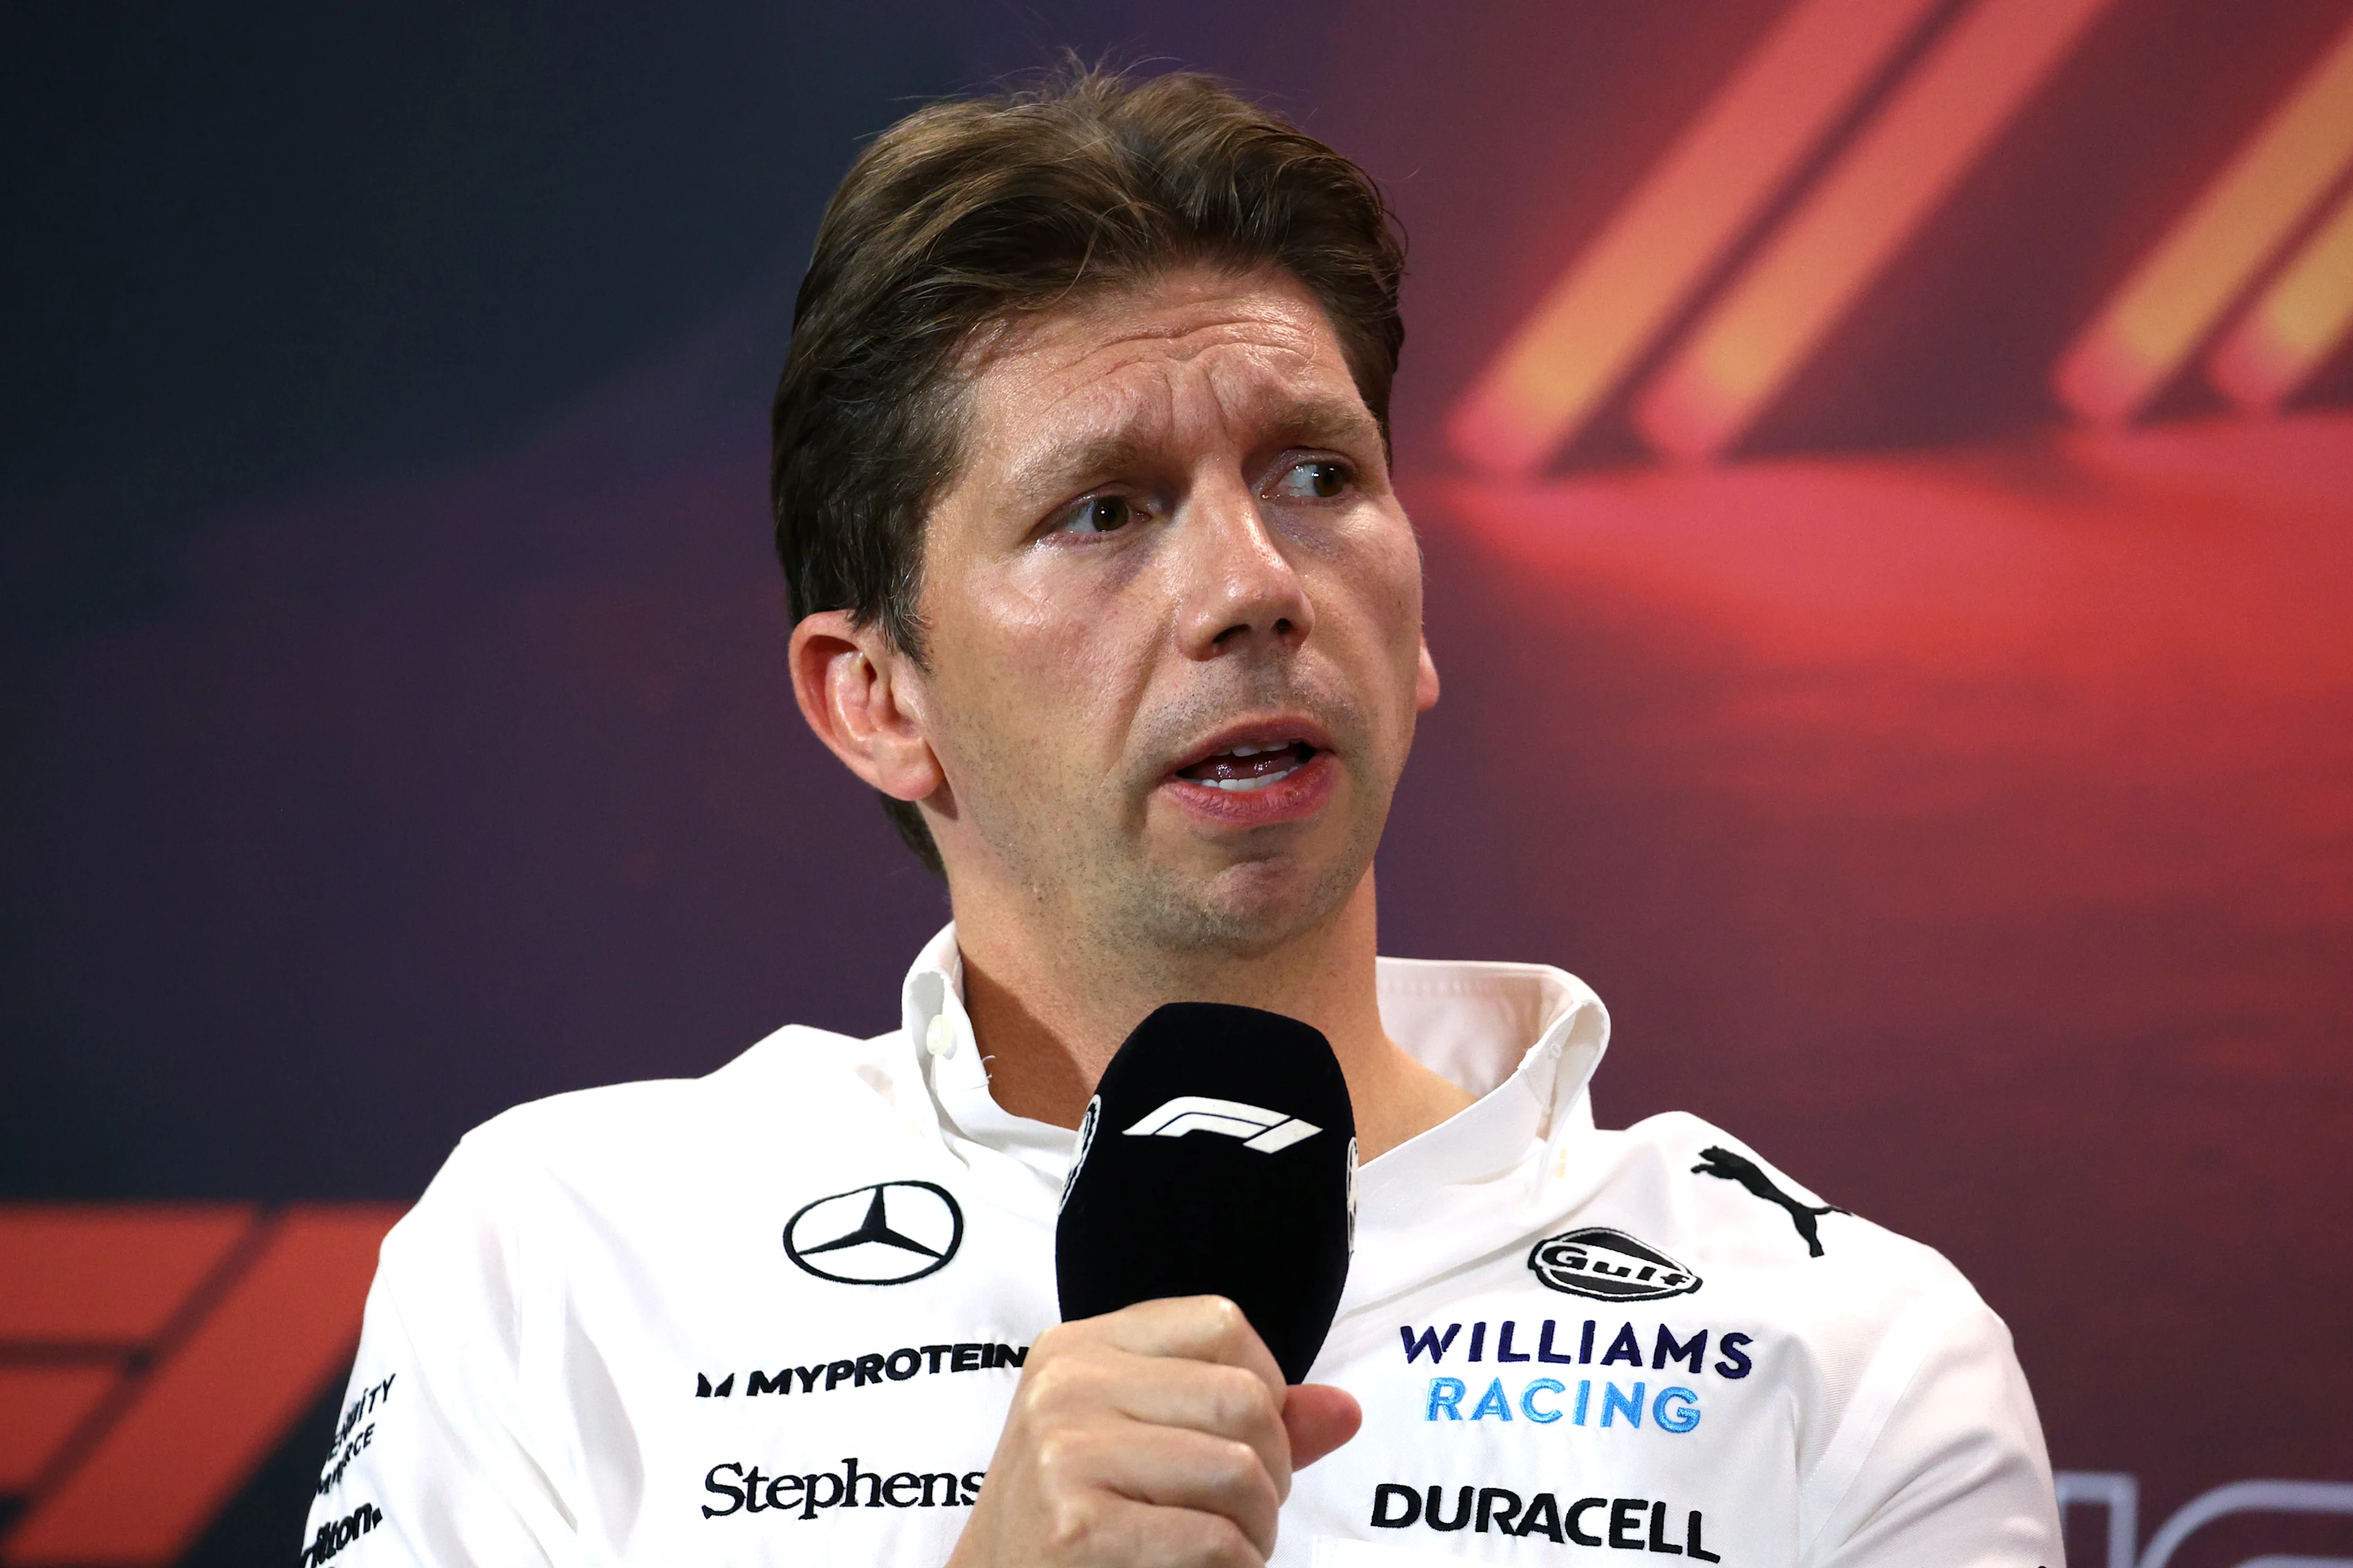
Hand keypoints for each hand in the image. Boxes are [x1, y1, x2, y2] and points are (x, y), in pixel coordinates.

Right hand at [946, 1295, 1361, 1567]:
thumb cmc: (1080, 1521)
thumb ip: (1245, 1421)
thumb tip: (1346, 1410)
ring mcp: (1066, 1452)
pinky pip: (1215, 1539)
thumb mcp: (1145, 1444)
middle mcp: (1067, 1384)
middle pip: (1244, 1398)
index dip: (1265, 1389)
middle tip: (1241, 1515)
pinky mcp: (1077, 1526)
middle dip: (1271, 1471)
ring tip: (1222, 1547)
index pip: (1222, 1323)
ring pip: (1241, 1470)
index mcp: (1080, 1347)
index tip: (1245, 1443)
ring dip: (1256, 1530)